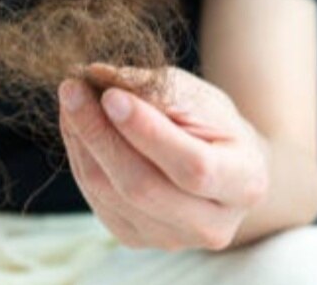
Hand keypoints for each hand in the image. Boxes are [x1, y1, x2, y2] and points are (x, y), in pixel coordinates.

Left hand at [58, 63, 270, 250]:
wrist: (219, 165)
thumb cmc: (213, 124)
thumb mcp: (199, 97)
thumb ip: (156, 89)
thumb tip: (99, 77)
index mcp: (244, 183)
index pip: (192, 167)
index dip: (147, 132)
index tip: (111, 95)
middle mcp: (212, 225)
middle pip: (143, 187)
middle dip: (100, 134)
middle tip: (73, 90)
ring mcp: (172, 239)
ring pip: (110, 194)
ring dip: (82, 142)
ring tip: (72, 100)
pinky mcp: (136, 239)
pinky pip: (96, 199)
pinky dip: (80, 157)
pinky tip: (76, 126)